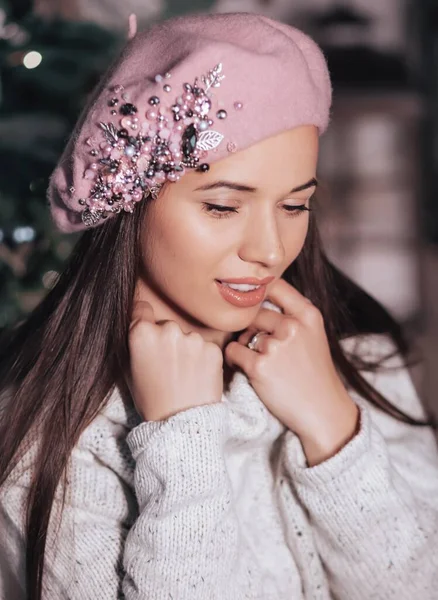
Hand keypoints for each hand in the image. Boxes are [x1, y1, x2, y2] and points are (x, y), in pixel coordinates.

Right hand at [127, 301, 223, 420]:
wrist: (182, 425)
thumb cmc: (151, 400)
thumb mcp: (129, 371)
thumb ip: (133, 343)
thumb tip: (135, 325)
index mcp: (142, 333)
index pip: (141, 308)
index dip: (142, 319)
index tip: (146, 328)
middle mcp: (168, 330)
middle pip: (166, 325)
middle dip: (166, 339)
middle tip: (166, 364)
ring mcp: (193, 338)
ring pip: (187, 337)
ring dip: (186, 349)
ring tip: (183, 374)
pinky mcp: (213, 349)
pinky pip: (205, 347)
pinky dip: (203, 358)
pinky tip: (197, 376)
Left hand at [224, 279, 358, 465]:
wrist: (322, 411)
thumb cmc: (314, 373)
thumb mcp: (313, 334)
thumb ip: (291, 313)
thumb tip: (256, 295)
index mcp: (308, 315)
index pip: (275, 286)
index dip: (258, 290)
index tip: (251, 297)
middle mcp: (293, 326)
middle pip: (254, 312)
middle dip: (251, 327)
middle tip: (258, 345)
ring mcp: (276, 346)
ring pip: (242, 334)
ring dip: (243, 345)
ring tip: (259, 361)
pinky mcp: (260, 366)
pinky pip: (233, 352)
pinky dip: (234, 359)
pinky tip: (247, 368)